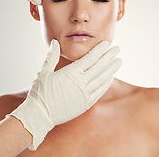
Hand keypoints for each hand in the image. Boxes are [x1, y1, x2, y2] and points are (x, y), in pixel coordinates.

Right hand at [7, 39, 121, 149]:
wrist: (40, 115)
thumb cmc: (40, 92)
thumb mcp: (44, 72)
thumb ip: (51, 56)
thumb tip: (54, 42)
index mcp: (71, 72)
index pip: (90, 58)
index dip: (99, 50)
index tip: (106, 44)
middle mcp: (81, 82)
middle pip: (99, 66)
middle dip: (109, 56)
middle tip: (118, 49)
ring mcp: (85, 94)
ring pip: (102, 78)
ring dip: (112, 69)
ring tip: (119, 61)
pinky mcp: (85, 103)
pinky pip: (100, 91)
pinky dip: (107, 83)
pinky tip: (111, 77)